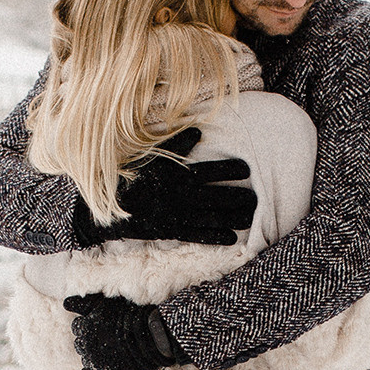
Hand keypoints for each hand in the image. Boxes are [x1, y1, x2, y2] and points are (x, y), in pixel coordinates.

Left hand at [64, 292, 188, 369]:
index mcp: (85, 327)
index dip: (87, 325)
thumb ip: (83, 303)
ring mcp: (96, 360)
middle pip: (80, 343)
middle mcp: (87, 344)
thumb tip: (65, 303)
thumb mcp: (105, 303)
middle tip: (102, 338)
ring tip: (103, 351)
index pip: (77, 327)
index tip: (97, 325)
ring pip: (85, 358)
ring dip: (90, 354)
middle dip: (88, 340)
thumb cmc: (131, 314)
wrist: (152, 334)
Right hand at [72, 128, 255, 246]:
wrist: (112, 206)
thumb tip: (199, 130)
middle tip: (257, 198)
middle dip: (238, 197)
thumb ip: (177, 143)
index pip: (211, 170)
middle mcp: (183, 196)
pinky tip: (232, 239)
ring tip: (252, 217)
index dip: (230, 169)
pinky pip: (198, 236)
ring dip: (233, 218)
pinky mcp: (173, 231)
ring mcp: (179, 215)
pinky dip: (216, 237)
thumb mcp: (153, 155)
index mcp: (179, 175)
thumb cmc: (133, 177)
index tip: (247, 168)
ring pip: (213, 217)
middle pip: (217, 196)